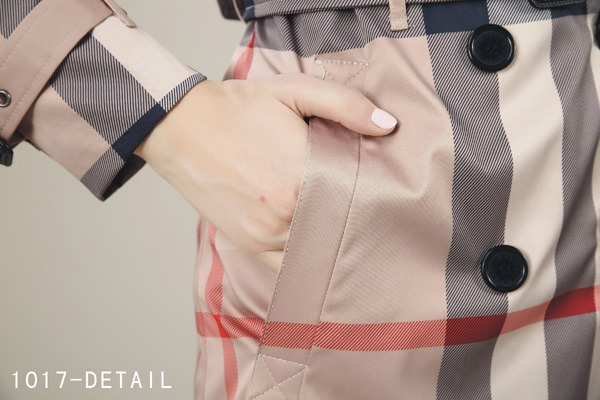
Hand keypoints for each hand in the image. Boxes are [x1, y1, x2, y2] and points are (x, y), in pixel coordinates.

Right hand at [135, 74, 396, 270]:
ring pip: (317, 249)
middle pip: (340, 225)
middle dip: (355, 219)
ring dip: (332, 240)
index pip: (357, 196)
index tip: (384, 193)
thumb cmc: (238, 108)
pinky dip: (306, 261)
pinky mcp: (250, 244)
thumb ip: (344, 104)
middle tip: (371, 213)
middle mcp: (286, 210)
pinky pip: (289, 267)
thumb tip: (388, 125)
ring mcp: (266, 232)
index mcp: (302, 172)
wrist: (181, 126)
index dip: (373, 196)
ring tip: (346, 229)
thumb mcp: (292, 89)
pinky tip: (319, 250)